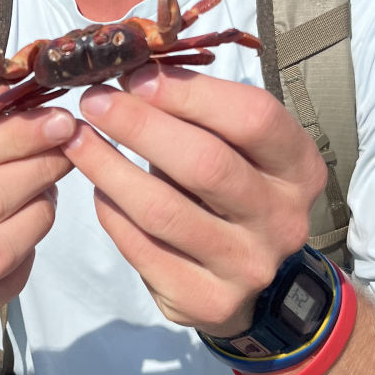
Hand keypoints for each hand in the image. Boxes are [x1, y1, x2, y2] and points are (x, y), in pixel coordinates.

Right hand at [0, 90, 75, 340]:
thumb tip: (13, 92)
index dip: (14, 137)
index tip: (58, 120)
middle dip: (36, 169)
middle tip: (68, 149)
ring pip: (1, 247)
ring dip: (39, 211)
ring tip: (49, 187)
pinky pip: (6, 282)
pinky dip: (29, 249)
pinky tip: (29, 226)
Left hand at [63, 65, 325, 335]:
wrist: (258, 283)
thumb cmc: (235, 191)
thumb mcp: (238, 148)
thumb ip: (199, 113)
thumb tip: (130, 73)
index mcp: (298, 167)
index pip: (253, 118)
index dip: (189, 93)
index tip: (135, 75)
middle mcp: (282, 219)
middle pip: (206, 164)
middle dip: (139, 126)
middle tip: (93, 101)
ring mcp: (247, 266)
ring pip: (164, 211)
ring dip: (109, 168)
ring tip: (76, 139)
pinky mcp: (208, 301)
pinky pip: (144, 250)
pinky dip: (112, 214)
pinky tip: (96, 188)